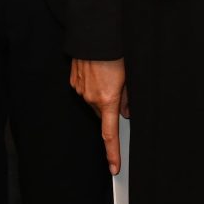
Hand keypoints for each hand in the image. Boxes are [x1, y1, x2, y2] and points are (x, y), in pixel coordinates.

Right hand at [69, 58, 127, 174]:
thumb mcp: (129, 77)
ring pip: (94, 101)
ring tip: (110, 74)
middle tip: (121, 89)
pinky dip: (93, 85)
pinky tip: (99, 71)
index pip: (110, 134)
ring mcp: (80, 89)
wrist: (95, 35)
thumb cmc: (115, 54)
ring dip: (103, 95)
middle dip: (112, 108)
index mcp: (107, 100)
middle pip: (103, 113)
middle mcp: (91, 98)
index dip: (113, 153)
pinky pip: (85, 90)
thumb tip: (126, 113)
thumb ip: (128, 99)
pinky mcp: (74, 80)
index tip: (114, 168)